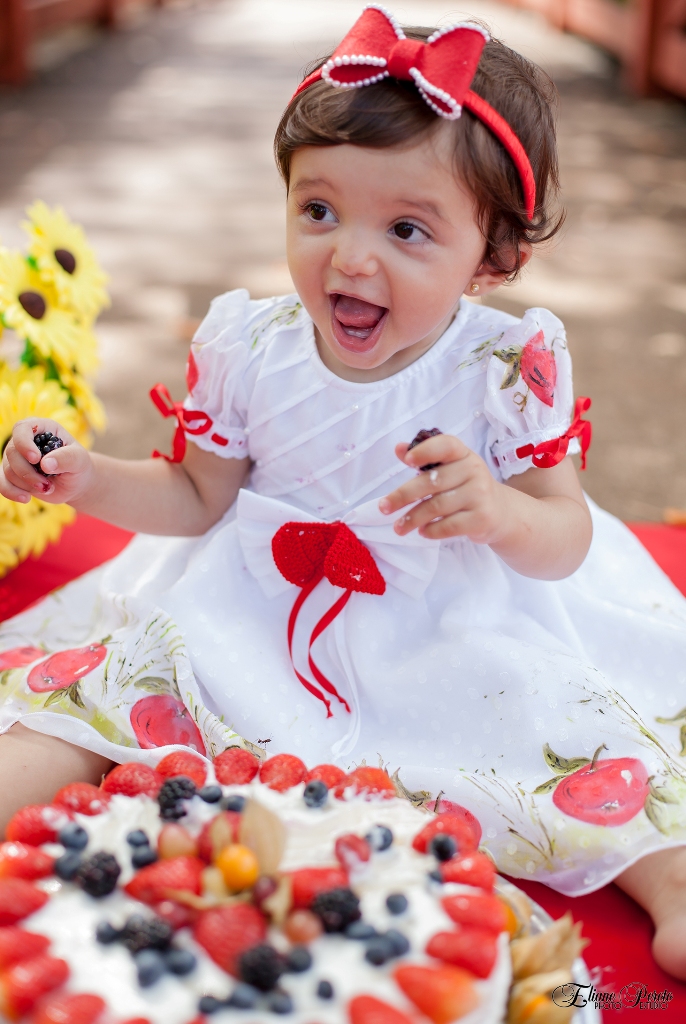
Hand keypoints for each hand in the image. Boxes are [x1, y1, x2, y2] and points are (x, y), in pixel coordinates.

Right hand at [0, 418, 93, 505]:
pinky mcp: (13, 475)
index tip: (35, 459)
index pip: (22, 428)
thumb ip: (66, 458)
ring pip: (8, 470)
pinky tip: (26, 499)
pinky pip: (2, 483)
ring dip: (27, 484)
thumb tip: (45, 464)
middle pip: (12, 453)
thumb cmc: (78, 466)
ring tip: (47, 488)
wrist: (75, 483)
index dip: (24, 443)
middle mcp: (25, 441)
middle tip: (47, 484)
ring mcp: (17, 458)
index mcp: (41, 428)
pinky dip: (12, 492)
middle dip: (28, 473)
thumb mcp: (79, 460)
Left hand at [379, 433, 507, 542]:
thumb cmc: (466, 487)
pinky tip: (422, 532)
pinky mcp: (482, 518)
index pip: (446, 445)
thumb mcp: (449, 469)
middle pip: (432, 482)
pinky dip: (431, 531)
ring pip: (437, 506)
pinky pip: (449, 526)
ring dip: (413, 518)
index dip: (426, 451)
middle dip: (403, 496)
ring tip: (398, 527)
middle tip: (384, 507)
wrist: (501, 512)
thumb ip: (424, 459)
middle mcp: (474, 470)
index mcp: (463, 454)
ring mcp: (480, 494)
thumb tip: (398, 448)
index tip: (407, 461)